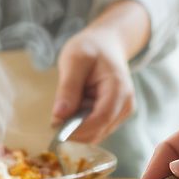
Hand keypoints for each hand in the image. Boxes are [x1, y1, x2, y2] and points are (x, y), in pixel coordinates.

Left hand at [51, 25, 134, 142]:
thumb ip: (68, 88)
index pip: (101, 118)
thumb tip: (58, 116)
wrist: (106, 44)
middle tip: (54, 120)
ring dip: (77, 128)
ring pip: (95, 134)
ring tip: (67, 106)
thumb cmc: (90, 48)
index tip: (55, 130)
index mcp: (119, 89)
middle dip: (74, 131)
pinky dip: (80, 126)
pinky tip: (74, 109)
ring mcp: (121, 113)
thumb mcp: (74, 61)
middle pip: (98, 130)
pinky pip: (95, 130)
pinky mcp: (114, 117)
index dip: (78, 129)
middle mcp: (125, 105)